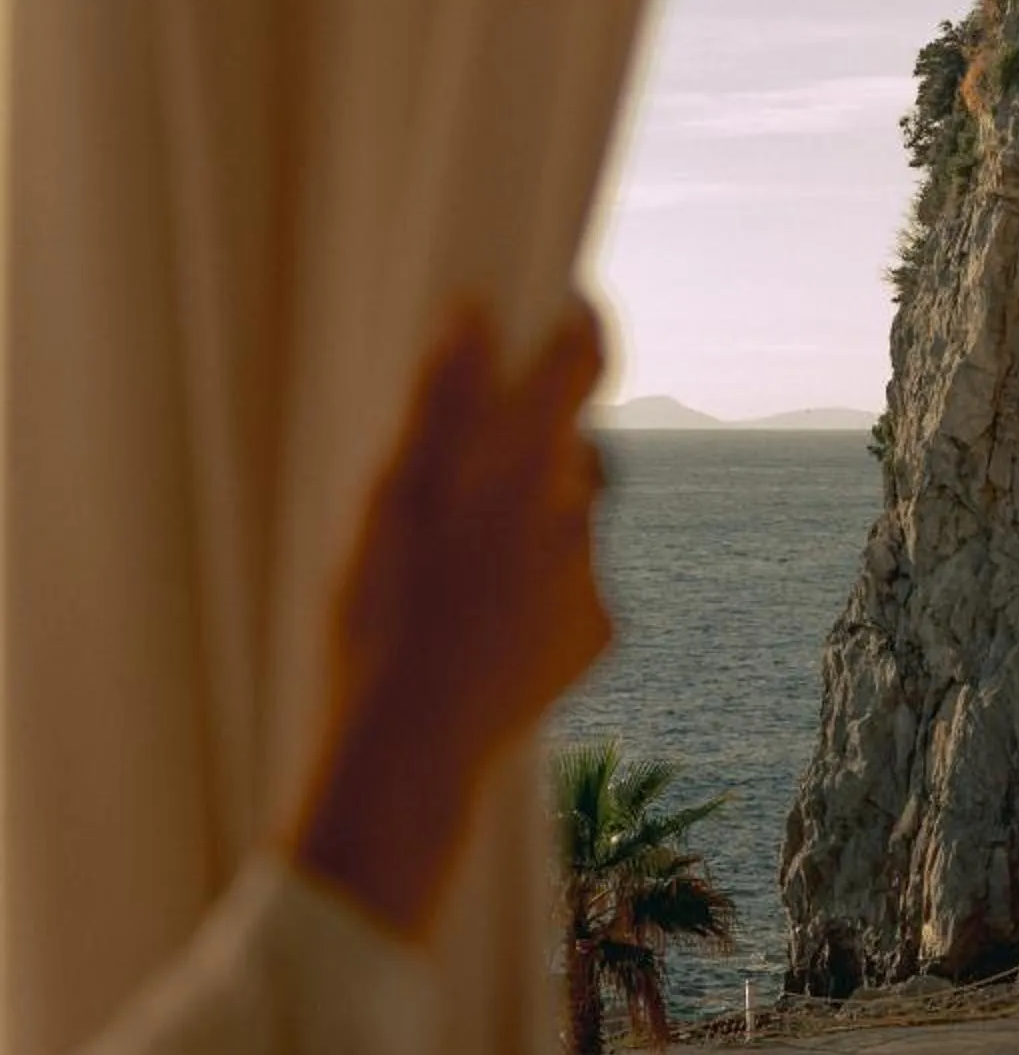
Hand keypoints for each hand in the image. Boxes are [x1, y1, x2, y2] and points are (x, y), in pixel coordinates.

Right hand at [283, 297, 613, 938]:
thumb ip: (440, 402)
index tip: (571, 306)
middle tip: (464, 483)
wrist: (412, 748)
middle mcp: (574, 508)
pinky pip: (574, 588)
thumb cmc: (383, 614)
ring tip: (455, 579)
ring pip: (567, 521)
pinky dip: (538, 593)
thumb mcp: (390, 498)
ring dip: (528, 528)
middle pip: (568, 448)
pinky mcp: (599, 632)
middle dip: (529, 450)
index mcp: (520, 463)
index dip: (584, 325)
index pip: (584, 362)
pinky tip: (482, 625)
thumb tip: (472, 314)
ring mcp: (592, 573)